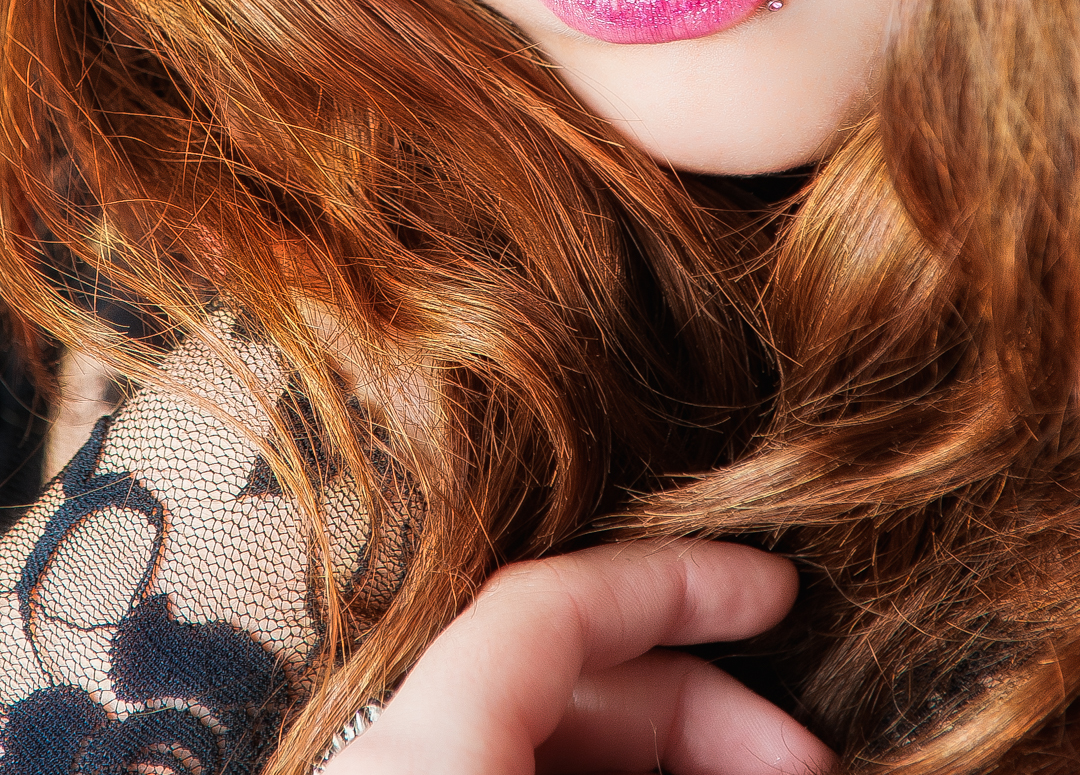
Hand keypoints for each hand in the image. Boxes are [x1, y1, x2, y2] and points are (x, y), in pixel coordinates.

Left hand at [330, 539, 834, 774]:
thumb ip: (690, 768)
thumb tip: (804, 760)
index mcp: (422, 749)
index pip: (556, 601)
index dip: (675, 577)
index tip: (773, 587)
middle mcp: (397, 755)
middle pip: (563, 668)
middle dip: (700, 698)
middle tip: (805, 755)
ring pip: (549, 735)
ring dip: (667, 757)